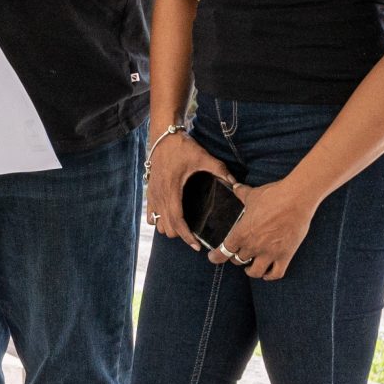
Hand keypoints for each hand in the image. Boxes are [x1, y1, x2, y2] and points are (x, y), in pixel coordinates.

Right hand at [146, 130, 227, 247]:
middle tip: (195, 235)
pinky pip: (151, 215)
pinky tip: (169, 219)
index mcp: (172, 190)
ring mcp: (152, 195)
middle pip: (167, 227)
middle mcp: (159, 196)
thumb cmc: (182, 147)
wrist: (161, 137)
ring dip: (169, 228)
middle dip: (180, 234)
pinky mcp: (150, 192)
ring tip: (183, 227)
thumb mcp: (203, 157)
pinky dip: (159, 220)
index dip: (186, 236)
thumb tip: (234, 183)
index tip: (196, 245)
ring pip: (158, 224)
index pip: (177, 221)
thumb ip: (220, 170)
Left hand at [211, 178, 318, 280]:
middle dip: (237, 259)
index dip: (216, 257)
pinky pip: (276, 273)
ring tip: (251, 268)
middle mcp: (253, 246)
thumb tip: (235, 186)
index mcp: (241, 233)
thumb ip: (241, 193)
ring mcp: (270, 252)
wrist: (296, 199)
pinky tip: (267, 274)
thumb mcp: (252, 195)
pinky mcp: (285, 255)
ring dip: (251, 271)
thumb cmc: (273, 196)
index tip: (213, 257)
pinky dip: (270, 276)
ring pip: (256, 272)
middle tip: (239, 255)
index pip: (223, 251)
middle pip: (239, 261)